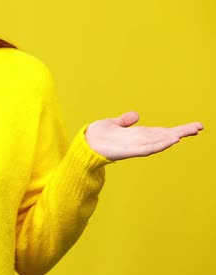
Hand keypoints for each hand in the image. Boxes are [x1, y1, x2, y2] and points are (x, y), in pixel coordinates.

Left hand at [85, 111, 203, 160]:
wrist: (83, 144)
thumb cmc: (96, 136)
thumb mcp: (112, 124)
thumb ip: (124, 121)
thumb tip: (136, 115)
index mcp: (137, 135)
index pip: (161, 131)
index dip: (176, 129)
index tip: (193, 126)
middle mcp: (139, 141)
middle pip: (163, 136)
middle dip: (181, 132)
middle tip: (199, 127)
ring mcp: (134, 147)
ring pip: (157, 142)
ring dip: (171, 138)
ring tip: (186, 134)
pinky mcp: (127, 151)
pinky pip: (146, 148)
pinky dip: (158, 145)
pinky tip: (170, 141)